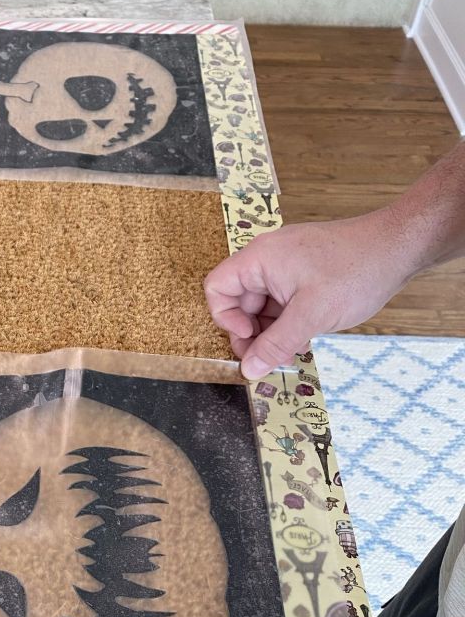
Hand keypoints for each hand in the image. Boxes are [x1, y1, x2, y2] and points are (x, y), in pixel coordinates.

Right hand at [204, 213, 413, 378]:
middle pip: (239, 301)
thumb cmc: (357, 271)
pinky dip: (288, 322)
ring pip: (262, 306)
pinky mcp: (303, 273)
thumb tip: (249, 369)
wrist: (399, 246)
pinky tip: (305, 337)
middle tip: (271, 357)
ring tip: (294, 348)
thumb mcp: (311, 316)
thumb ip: (275, 344)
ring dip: (272, 332)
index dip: (226, 319)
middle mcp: (268, 259)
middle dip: (252, 334)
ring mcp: (287, 266)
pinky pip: (282, 302)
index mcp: (260, 260)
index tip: (251, 339)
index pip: (217, 288)